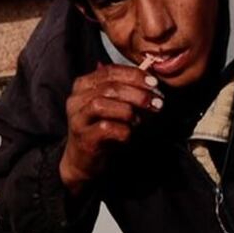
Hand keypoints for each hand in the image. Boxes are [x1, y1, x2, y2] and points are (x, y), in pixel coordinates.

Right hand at [59, 64, 162, 193]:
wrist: (85, 161)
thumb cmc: (103, 129)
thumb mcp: (115, 105)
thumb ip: (127, 88)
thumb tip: (151, 74)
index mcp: (84, 85)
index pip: (110, 71)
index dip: (134, 75)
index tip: (154, 83)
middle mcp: (76, 99)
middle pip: (109, 87)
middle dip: (138, 94)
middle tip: (157, 102)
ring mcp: (77, 118)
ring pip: (101, 104)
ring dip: (128, 111)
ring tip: (140, 120)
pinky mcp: (83, 138)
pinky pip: (105, 128)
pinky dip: (123, 130)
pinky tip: (129, 134)